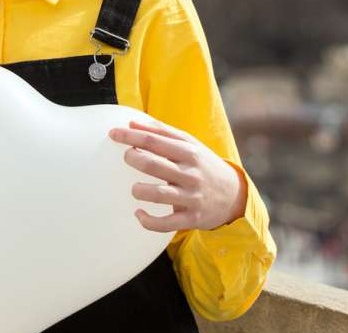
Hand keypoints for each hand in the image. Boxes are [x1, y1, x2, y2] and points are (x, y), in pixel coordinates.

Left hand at [110, 118, 246, 231]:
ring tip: (135, 188)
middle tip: (128, 157)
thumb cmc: (204, 165)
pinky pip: (166, 224)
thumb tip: (132, 123)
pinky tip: (138, 214)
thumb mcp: (190, 144)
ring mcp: (192, 197)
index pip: (153, 141)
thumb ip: (161, 132)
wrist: (235, 195)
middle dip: (133, 158)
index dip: (130, 136)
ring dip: (139, 191)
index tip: (112, 133)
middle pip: (153, 165)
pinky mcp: (192, 218)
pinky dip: (148, 221)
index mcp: (189, 153)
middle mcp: (191, 174)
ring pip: (158, 195)